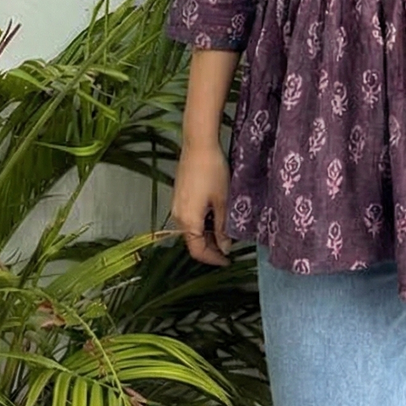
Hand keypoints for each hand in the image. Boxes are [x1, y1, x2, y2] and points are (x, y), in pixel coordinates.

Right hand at [170, 140, 233, 266]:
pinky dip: (201, 223)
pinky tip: (215, 217)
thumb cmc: (213, 171)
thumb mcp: (222, 200)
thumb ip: (223, 227)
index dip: (213, 259)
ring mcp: (176, 206)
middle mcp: (178, 217)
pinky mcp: (178, 197)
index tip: (228, 261)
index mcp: (188, 221)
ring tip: (225, 232)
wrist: (198, 145)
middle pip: (192, 242)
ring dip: (207, 235)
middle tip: (229, 247)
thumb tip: (225, 247)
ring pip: (191, 230)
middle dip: (211, 247)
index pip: (198, 251)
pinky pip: (189, 218)